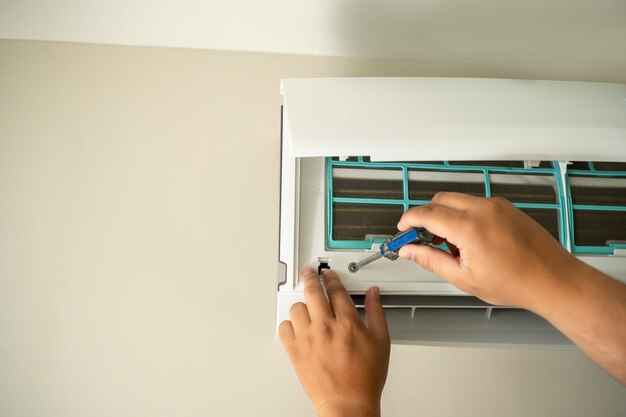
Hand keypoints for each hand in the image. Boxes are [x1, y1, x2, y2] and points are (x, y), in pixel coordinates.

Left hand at [279, 268, 389, 416]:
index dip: (332, 279)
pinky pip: (284, 329)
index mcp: (348, 323)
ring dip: (302, 305)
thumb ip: (376, 313)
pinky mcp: (295, 352)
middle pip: (313, 292)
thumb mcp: (381, 342)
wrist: (347, 403)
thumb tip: (373, 294)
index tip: (329, 275)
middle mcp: (325, 328)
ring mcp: (308, 339)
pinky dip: (289, 325)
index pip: (336, 290)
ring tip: (307, 308)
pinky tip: (297, 327)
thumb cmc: (365, 378)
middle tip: (310, 274)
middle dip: (311, 278)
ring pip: (297, 308)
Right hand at [397, 192, 576, 311]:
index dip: (409, 220)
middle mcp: (483, 209)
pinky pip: (474, 203)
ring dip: (444, 215)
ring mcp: (496, 205)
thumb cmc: (517, 282)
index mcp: (470, 228)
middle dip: (425, 216)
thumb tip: (410, 251)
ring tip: (450, 245)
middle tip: (421, 238)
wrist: (553, 279)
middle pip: (439, 200)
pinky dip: (462, 214)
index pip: (427, 213)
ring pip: (456, 200)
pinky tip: (468, 239)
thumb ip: (431, 260)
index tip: (402, 228)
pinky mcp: (505, 207)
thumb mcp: (464, 278)